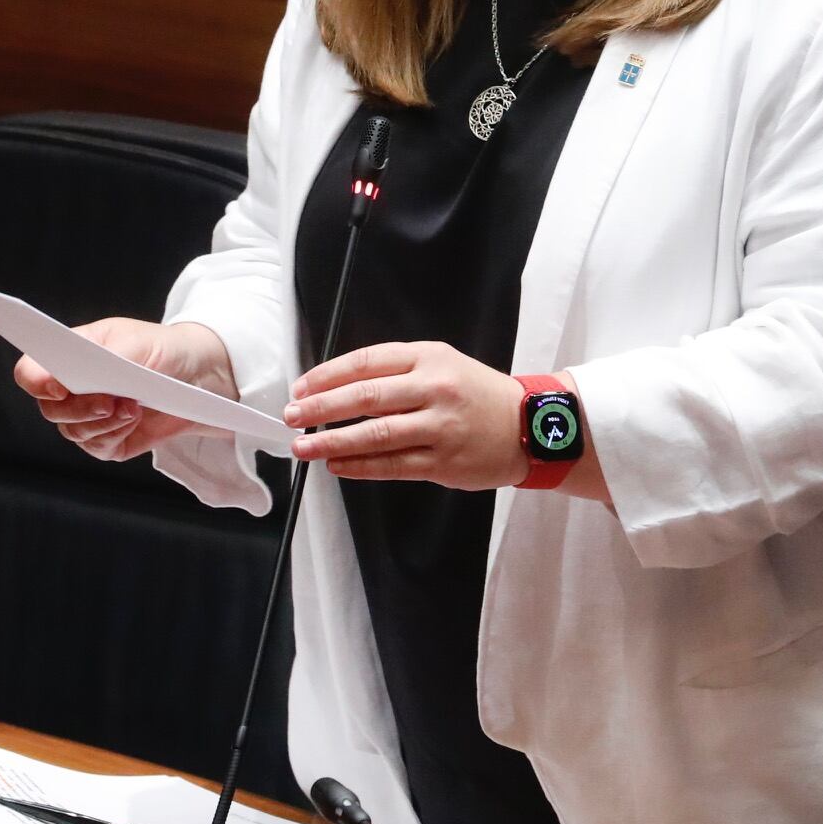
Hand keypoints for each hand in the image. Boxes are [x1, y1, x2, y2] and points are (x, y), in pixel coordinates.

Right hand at [13, 318, 237, 462]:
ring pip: (73, 432)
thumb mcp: (137, 342)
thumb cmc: (162, 350)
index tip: (57, 386)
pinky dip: (116, 435)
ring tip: (132, 406)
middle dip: (79, 408)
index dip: (35, 380)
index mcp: (69, 356)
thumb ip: (108, 355)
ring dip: (103, 422)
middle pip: (50, 409)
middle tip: (109, 402)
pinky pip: (98, 447)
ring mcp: (87, 418)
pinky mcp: (107, 442)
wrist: (198, 376)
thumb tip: (83, 371)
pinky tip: (135, 419)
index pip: (31, 371)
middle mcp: (72, 389)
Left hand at [281, 341, 530, 489]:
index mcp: (429, 357)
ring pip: (376, 435)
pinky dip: (360, 466)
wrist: (531, 426)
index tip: (300, 387)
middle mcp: (434, 388)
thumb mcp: (442, 363)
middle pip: (366, 396)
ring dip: (333, 442)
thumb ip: (396, 371)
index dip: (328, 375)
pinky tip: (337, 466)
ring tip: (303, 447)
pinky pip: (393, 466)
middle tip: (291, 416)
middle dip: (321, 407)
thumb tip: (336, 387)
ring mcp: (441, 427)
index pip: (367, 361)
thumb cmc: (476, 393)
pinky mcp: (444, 462)